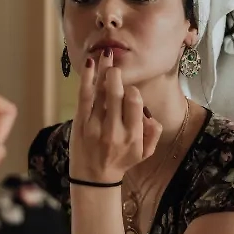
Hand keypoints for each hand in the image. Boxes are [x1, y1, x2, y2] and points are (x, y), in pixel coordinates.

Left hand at [69, 50, 161, 183]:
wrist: (94, 179)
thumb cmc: (122, 161)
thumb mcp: (145, 153)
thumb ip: (153, 133)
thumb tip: (150, 114)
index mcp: (132, 136)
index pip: (135, 104)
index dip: (133, 92)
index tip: (130, 90)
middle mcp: (114, 130)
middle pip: (116, 95)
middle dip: (116, 76)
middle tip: (116, 63)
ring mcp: (94, 127)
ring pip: (99, 93)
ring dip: (102, 70)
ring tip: (106, 54)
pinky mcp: (80, 124)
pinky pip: (84, 97)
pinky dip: (87, 79)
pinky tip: (91, 64)